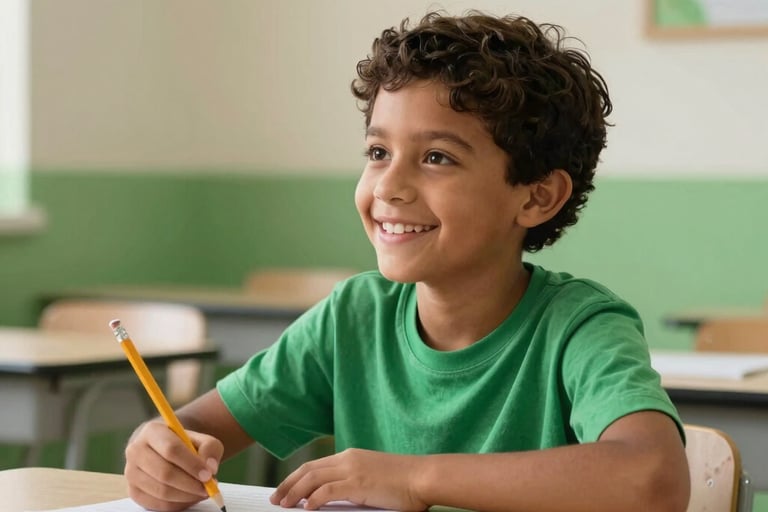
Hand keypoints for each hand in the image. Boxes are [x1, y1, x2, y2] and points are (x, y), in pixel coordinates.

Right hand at [124, 420, 223, 511]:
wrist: (163, 449)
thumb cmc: (184, 444)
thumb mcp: (201, 439)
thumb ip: (210, 449)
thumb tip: (210, 468)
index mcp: (152, 431)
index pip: (171, 449)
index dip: (191, 464)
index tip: (208, 475)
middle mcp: (136, 450)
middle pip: (164, 473)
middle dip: (190, 484)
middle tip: (208, 488)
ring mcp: (131, 472)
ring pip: (161, 491)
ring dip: (186, 496)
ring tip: (201, 491)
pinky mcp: (133, 491)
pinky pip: (157, 504)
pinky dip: (177, 504)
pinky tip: (189, 497)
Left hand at [270, 448, 427, 510]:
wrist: (423, 477)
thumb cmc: (405, 481)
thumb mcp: (373, 478)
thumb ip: (354, 483)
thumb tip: (336, 497)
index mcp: (351, 456)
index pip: (316, 465)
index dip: (297, 477)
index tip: (286, 489)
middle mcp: (348, 459)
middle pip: (308, 470)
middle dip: (288, 484)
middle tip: (276, 498)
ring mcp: (352, 469)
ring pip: (312, 478)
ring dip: (294, 492)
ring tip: (284, 504)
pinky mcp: (357, 483)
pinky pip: (326, 491)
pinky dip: (312, 499)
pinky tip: (306, 508)